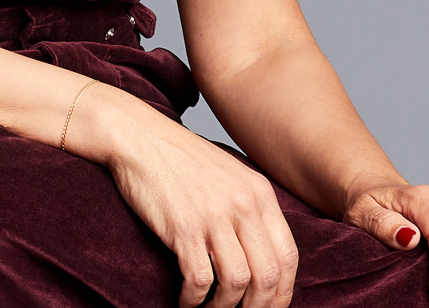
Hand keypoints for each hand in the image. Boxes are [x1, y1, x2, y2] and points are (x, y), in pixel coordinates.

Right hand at [102, 106, 300, 307]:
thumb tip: (263, 256)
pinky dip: (194, 301)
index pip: (288, 255)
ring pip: (238, 282)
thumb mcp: (230, 176)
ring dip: (225, 307)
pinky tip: (186, 301)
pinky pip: (200, 280)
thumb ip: (250, 209)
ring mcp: (213, 216)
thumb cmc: (181, 161)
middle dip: (259, 307)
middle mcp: (243, 204)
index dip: (284, 291)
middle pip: (267, 275)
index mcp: (259, 193)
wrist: (140, 138)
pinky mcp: (183, 227)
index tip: (271, 306)